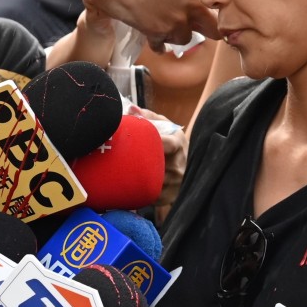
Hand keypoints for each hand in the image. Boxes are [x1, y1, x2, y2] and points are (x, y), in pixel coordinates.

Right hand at [93, 0, 218, 50]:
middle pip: (215, 30)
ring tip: (159, 20)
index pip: (225, 7)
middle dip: (207, 31)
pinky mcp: (159, 32)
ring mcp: (178, 19)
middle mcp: (194, 3)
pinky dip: (155, 42)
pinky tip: (148, 30)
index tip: (214, 18)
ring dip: (174, 34)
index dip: (221, 15)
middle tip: (196, 28)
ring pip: (185, 39)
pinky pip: (162, 46)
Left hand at [126, 104, 187, 221]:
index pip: (167, 143)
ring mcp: (176, 182)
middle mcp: (179, 164)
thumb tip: (130, 109)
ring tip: (116, 174)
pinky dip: (136, 193)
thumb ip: (147, 117)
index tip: (133, 143)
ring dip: (133, 179)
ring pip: (151, 183)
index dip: (152, 143)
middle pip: (156, 165)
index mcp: (178, 142)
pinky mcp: (169, 197)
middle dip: (137, 163)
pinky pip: (149, 196)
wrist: (190, 161)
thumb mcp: (164, 124)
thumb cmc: (171, 139)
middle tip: (116, 160)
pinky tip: (124, 187)